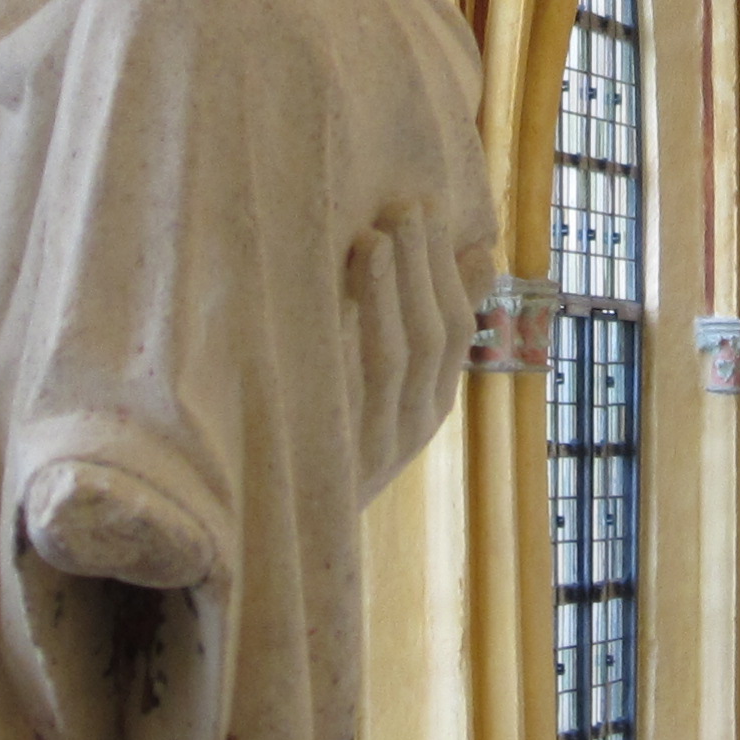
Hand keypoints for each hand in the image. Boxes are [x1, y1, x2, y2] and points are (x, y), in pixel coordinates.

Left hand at [343, 199, 486, 482]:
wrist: (269, 535)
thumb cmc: (316, 444)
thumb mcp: (370, 387)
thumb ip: (408, 327)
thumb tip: (469, 255)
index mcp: (428, 410)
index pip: (457, 334)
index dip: (454, 274)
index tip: (439, 216)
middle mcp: (413, 428)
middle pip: (435, 337)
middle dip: (426, 266)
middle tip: (410, 204)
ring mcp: (378, 445)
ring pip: (402, 353)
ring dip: (395, 285)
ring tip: (384, 228)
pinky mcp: (338, 453)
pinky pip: (357, 381)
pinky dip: (363, 326)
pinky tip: (347, 283)